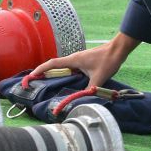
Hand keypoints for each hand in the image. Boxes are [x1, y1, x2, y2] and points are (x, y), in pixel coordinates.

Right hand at [24, 32, 139, 86]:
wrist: (118, 49)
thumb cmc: (108, 60)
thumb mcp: (98, 78)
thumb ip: (89, 90)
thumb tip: (81, 101)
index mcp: (74, 60)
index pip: (52, 63)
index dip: (41, 69)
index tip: (32, 76)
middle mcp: (74, 58)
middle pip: (55, 66)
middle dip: (45, 73)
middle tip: (36, 83)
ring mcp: (79, 59)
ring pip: (64, 68)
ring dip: (56, 74)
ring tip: (49, 86)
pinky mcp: (85, 61)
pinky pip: (71, 68)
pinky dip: (66, 75)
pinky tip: (68, 84)